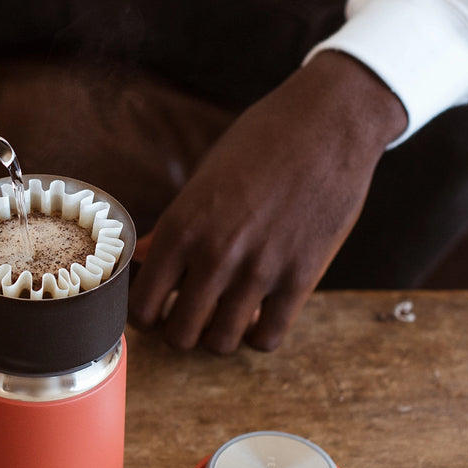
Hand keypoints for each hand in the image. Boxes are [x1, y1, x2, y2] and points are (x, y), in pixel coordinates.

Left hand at [128, 51, 407, 353]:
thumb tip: (141, 258)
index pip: (143, 307)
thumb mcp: (204, 180)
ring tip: (226, 315)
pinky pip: (268, 338)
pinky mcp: (301, 278)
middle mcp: (215, 254)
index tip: (159, 310)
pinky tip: (260, 314)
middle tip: (192, 316)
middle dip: (181, 331)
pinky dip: (259, 335)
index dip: (147, 318)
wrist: (326, 125)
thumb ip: (172, 228)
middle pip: (179, 335)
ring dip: (219, 335)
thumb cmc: (261, 143)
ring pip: (221, 343)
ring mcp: (259, 270)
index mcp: (182, 227)